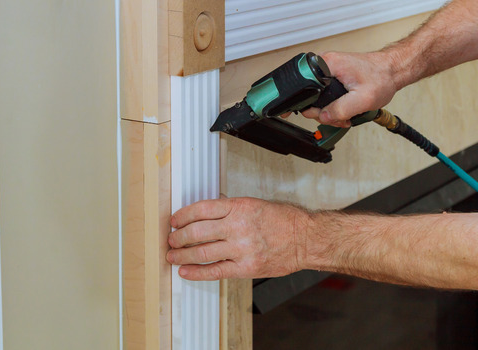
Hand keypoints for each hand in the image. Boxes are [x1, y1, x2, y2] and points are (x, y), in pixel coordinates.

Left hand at [166, 197, 308, 280]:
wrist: (306, 239)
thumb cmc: (284, 220)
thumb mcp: (255, 204)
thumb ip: (231, 209)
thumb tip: (207, 213)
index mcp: (240, 206)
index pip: (201, 209)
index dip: (183, 215)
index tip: (174, 220)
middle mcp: (238, 226)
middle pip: (197, 231)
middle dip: (178, 237)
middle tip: (171, 240)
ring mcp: (241, 248)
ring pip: (202, 252)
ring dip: (183, 255)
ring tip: (173, 256)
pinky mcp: (246, 267)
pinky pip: (215, 271)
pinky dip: (197, 272)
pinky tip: (185, 272)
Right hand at [302, 51, 399, 127]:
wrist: (392, 70)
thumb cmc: (382, 77)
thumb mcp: (362, 99)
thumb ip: (341, 109)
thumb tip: (324, 116)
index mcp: (328, 64)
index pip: (304, 86)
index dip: (308, 104)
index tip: (318, 114)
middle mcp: (325, 63)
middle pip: (311, 95)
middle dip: (324, 112)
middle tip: (339, 118)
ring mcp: (329, 69)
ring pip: (319, 97)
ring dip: (330, 111)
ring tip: (346, 116)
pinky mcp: (334, 74)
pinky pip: (326, 93)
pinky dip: (334, 105)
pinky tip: (345, 110)